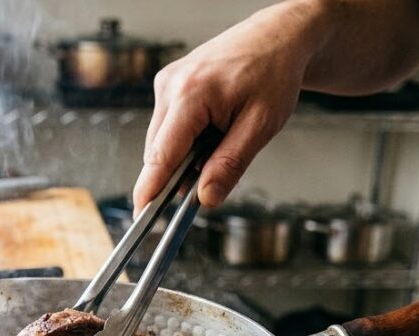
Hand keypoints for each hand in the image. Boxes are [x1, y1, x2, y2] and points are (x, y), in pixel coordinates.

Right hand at [133, 2, 321, 209]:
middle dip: (181, 172)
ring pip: (163, 141)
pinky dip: (187, 139)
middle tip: (215, 176)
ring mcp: (166, 83)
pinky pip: (169, 127)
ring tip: (223, 138)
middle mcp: (170, 86)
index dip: (151, 189)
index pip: (162, 154)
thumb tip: (206, 198)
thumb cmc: (273, 73)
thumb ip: (231, 163)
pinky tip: (213, 129)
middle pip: (159, 152)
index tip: (143, 215)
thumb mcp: (261, 125)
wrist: (276, 37)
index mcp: (190, 94)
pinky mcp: (169, 85)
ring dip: (186, 154)